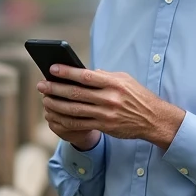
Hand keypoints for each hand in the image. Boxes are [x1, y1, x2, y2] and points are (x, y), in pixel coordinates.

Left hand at [38, 65, 185, 150]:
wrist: (153, 119)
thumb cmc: (138, 96)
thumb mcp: (125, 80)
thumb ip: (106, 75)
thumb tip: (85, 72)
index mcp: (114, 83)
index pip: (86, 76)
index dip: (67, 72)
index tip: (52, 68)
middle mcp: (109, 98)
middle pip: (76, 93)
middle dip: (56, 88)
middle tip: (42, 85)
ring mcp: (106, 114)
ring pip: (75, 110)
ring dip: (57, 105)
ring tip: (45, 100)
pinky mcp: (104, 126)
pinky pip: (80, 124)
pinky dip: (65, 120)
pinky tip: (56, 116)